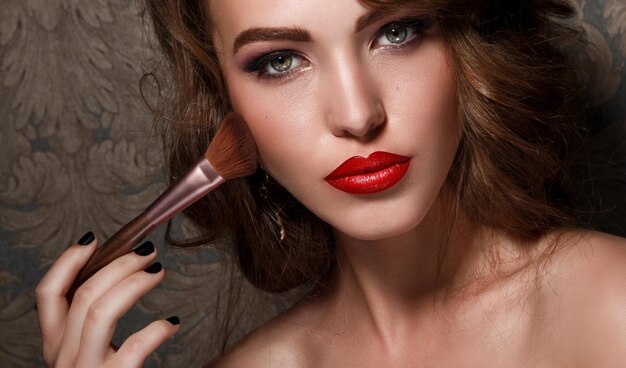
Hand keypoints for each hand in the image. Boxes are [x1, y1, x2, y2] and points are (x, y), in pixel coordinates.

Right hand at [36, 232, 178, 367]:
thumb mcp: (91, 349)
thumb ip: (93, 319)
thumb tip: (118, 271)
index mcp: (55, 345)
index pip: (47, 295)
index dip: (68, 261)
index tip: (95, 239)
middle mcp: (62, 358)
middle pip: (83, 294)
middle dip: (119, 264)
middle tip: (149, 252)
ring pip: (100, 310)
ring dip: (134, 283)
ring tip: (159, 272)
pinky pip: (134, 346)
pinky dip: (157, 328)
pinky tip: (173, 324)